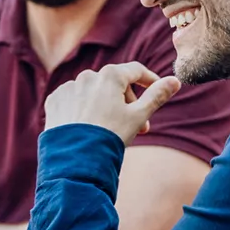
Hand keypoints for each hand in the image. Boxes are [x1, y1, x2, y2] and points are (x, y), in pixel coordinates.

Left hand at [42, 62, 180, 143]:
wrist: (76, 159)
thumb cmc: (110, 136)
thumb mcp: (138, 116)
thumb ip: (157, 96)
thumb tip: (175, 80)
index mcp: (110, 75)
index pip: (136, 70)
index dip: (150, 81)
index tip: (157, 90)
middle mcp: (87, 76)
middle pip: (115, 83)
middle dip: (128, 102)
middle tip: (139, 125)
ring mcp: (68, 88)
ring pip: (94, 92)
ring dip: (106, 105)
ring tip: (112, 129)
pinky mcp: (54, 101)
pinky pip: (74, 100)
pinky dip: (83, 110)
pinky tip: (88, 127)